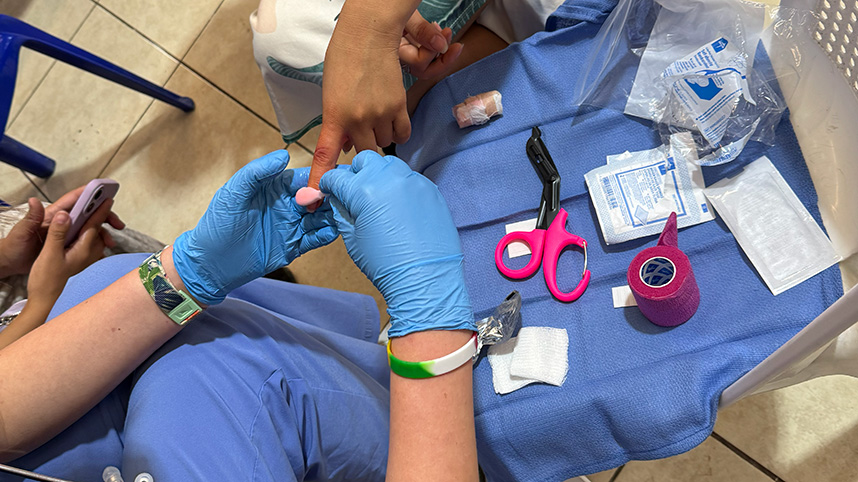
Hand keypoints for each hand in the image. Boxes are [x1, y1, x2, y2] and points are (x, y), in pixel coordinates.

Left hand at [0, 189, 123, 276]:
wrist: (10, 262)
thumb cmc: (14, 245)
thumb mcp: (22, 231)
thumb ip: (31, 217)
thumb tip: (34, 201)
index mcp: (53, 214)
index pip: (75, 200)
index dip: (90, 193)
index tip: (105, 192)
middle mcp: (62, 221)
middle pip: (88, 213)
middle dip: (105, 215)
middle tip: (117, 224)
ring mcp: (65, 232)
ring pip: (89, 227)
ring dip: (103, 232)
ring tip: (110, 241)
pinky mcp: (67, 244)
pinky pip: (85, 241)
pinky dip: (96, 244)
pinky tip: (102, 250)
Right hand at [27, 200, 115, 308]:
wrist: (44, 298)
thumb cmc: (46, 279)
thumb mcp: (50, 254)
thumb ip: (58, 233)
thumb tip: (66, 214)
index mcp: (83, 249)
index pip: (95, 225)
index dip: (100, 210)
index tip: (108, 198)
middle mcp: (88, 253)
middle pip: (98, 230)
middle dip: (101, 216)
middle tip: (101, 202)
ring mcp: (85, 257)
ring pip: (95, 237)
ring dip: (94, 225)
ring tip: (91, 214)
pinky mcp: (79, 260)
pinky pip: (88, 243)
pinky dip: (87, 234)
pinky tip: (80, 231)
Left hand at [172, 150, 337, 305]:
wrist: (211, 264)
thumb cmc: (217, 225)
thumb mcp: (234, 193)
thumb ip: (257, 172)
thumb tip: (283, 155)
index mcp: (275, 188)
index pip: (304, 178)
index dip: (321, 176)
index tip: (337, 175)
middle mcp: (287, 205)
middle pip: (318, 197)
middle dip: (333, 196)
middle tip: (349, 195)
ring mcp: (292, 226)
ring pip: (321, 218)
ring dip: (334, 215)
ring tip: (346, 213)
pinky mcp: (294, 246)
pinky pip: (315, 239)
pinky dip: (327, 235)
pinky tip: (334, 231)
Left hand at [307, 8, 459, 189]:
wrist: (368, 35)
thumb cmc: (344, 60)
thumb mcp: (331, 94)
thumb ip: (338, 123)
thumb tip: (348, 148)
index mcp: (334, 116)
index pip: (325, 156)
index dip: (319, 181)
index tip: (313, 200)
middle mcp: (358, 119)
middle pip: (364, 154)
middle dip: (363, 149)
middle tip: (362, 134)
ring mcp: (380, 114)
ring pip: (383, 143)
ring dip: (380, 136)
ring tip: (375, 115)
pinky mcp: (399, 107)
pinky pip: (402, 133)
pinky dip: (397, 132)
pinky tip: (391, 119)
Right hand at [320, 151, 473, 336]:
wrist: (424, 278)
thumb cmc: (386, 263)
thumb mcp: (352, 238)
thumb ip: (343, 211)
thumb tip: (339, 199)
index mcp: (363, 190)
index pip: (337, 176)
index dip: (329, 184)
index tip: (329, 190)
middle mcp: (389, 178)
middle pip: (364, 161)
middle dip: (356, 173)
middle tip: (355, 193)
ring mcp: (412, 181)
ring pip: (390, 165)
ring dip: (380, 176)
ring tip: (380, 199)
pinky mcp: (430, 189)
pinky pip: (410, 179)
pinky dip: (401, 187)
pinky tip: (401, 208)